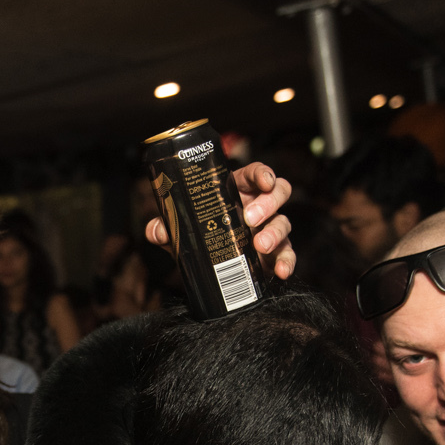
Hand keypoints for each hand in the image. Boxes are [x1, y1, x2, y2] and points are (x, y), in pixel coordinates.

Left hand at [146, 161, 295, 278]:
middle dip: (268, 203)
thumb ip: (166, 228)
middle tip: (250, 218)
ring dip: (275, 233)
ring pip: (284, 223)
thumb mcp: (180, 231)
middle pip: (278, 193)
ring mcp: (269, 229)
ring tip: (260, 246)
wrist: (209, 269)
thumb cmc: (199, 237)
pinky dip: (287, 261)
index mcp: (236, 192)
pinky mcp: (275, 253)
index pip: (254, 175)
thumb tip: (156, 231)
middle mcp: (258, 206)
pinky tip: (281, 271)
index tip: (264, 181)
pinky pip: (287, 254)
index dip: (263, 174)